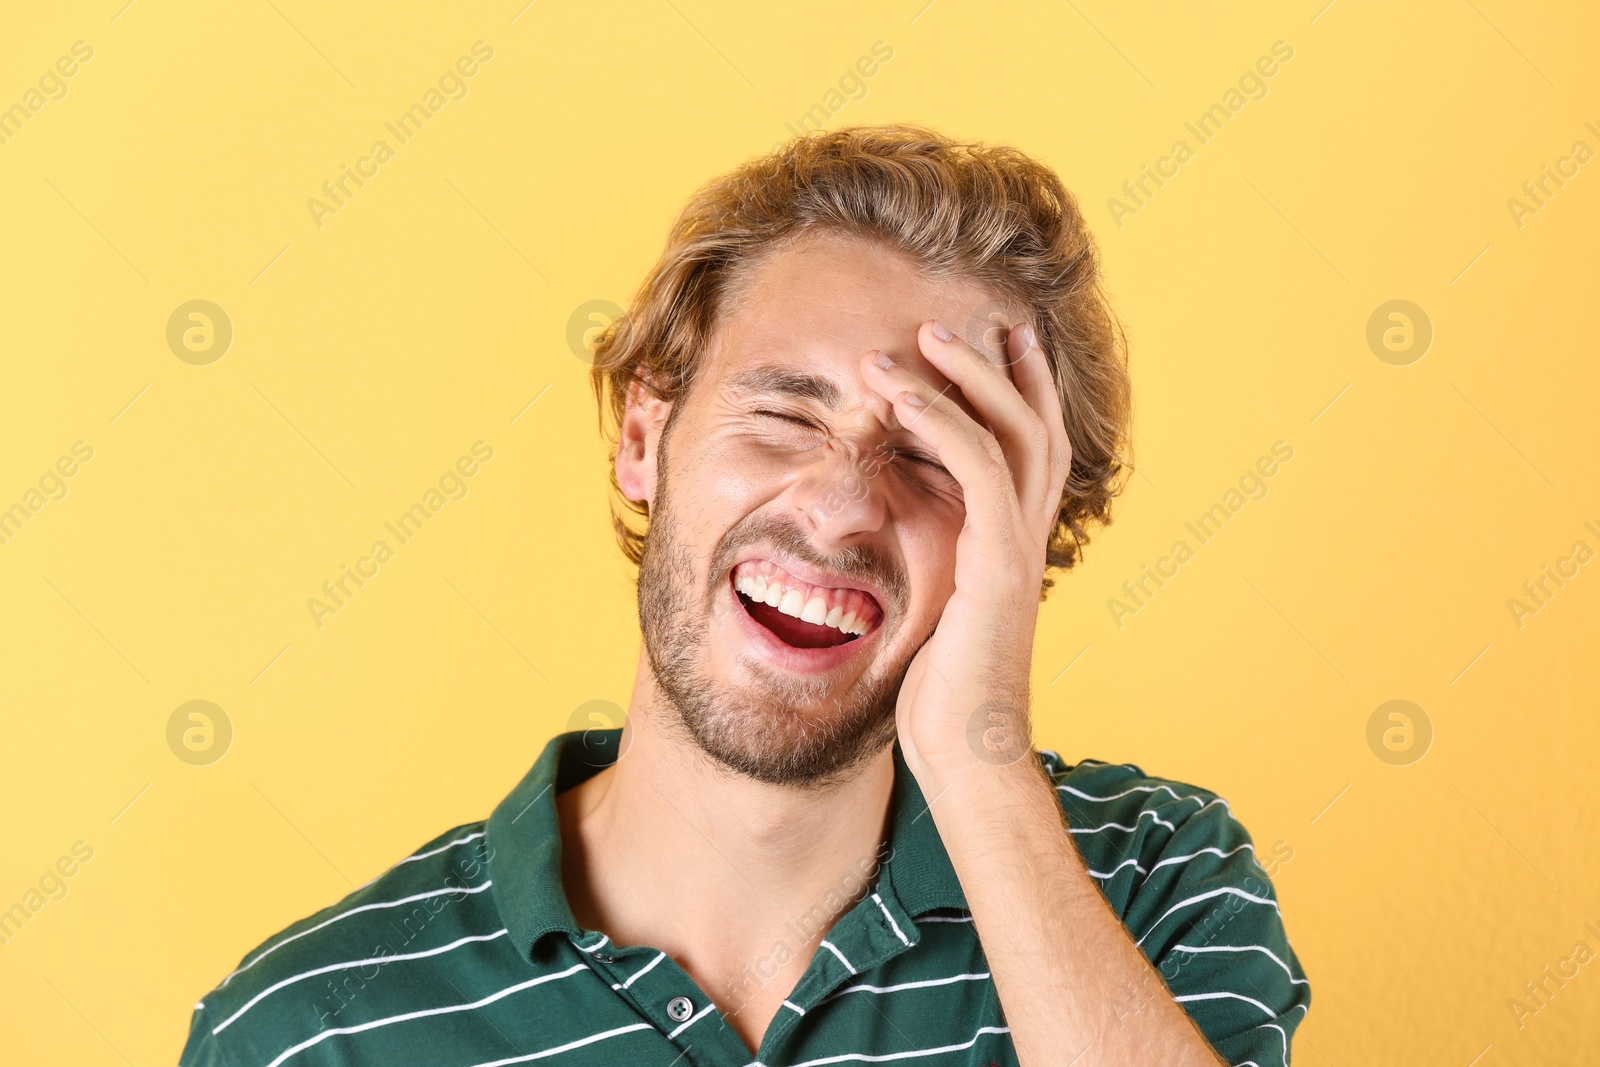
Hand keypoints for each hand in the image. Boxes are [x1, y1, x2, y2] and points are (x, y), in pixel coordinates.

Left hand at [859, 317, 1073, 783]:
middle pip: (1035, 423)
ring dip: (963, 377)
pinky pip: (978, 467)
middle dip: (1001, 365)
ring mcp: (1017, 546)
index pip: (1031, 448)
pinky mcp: (999, 561)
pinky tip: (899, 393)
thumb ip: (931, 565)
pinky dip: (940, 421)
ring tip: (917, 336)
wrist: (965, 749)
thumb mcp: (934, 610)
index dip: (1020, 389)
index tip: (994, 340)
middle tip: (960, 319)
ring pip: (1011, 431)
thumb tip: (895, 546)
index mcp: (1013, 543)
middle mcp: (1026, 535)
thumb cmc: (941, 693)